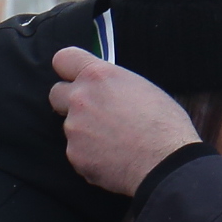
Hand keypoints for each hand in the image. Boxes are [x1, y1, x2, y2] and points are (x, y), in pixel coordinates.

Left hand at [47, 46, 200, 194]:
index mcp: (98, 76)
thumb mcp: (141, 88)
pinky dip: (91, 156)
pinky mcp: (74, 156)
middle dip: (69, 102)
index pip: (64, 59)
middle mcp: (80, 99)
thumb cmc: (164, 125)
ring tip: (115, 142)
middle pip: (55, 94)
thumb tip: (106, 91)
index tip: (73, 77)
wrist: (166, 163)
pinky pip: (78, 153)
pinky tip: (114, 159)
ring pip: (71, 127)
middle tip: (93, 113)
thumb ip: (112, 85)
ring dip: (85, 133)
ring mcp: (74, 129)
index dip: (68, 69)